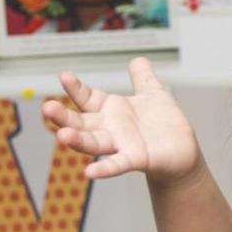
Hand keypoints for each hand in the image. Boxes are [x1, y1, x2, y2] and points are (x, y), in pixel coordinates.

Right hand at [42, 57, 200, 182]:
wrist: (184, 152)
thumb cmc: (165, 125)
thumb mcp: (155, 94)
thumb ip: (143, 78)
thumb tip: (138, 59)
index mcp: (111, 110)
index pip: (87, 98)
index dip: (75, 88)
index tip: (64, 76)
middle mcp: (111, 129)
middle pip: (82, 123)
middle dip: (64, 117)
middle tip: (47, 108)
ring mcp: (121, 145)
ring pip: (94, 143)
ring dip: (78, 141)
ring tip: (62, 136)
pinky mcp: (137, 160)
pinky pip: (118, 165)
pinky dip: (104, 169)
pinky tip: (89, 173)